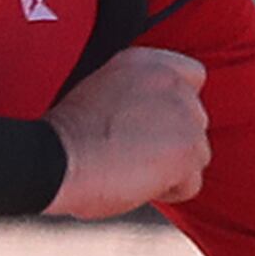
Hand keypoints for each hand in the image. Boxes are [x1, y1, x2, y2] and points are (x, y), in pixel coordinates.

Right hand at [42, 46, 211, 217]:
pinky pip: (191, 183)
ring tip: (131, 169)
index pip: (192, 76)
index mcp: (148, 62)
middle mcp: (173, 82)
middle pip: (195, 121)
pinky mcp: (189, 149)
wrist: (58, 156)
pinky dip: (169, 193)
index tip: (155, 124)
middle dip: (173, 141)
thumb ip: (137, 96)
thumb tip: (152, 121)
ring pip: (197, 154)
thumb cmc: (68, 134)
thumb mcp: (104, 91)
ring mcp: (186, 115)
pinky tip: (137, 185)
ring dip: (171, 168)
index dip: (177, 105)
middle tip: (134, 154)